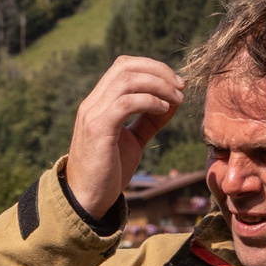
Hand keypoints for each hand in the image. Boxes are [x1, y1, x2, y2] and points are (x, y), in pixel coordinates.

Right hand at [65, 55, 184, 220]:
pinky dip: (149, 101)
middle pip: (126, 66)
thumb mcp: (133, 140)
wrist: (86, 200)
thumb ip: (149, 120)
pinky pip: (126, 102)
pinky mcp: (98, 129)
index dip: (152, 67)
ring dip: (158, 85)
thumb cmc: (108, 172)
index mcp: (98, 103)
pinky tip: (163, 110)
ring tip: (176, 99)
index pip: (123, 66)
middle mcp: (92, 104)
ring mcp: (92, 115)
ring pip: (127, 80)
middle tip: (180, 87)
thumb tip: (174, 101)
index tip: (175, 83)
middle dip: (158, 71)